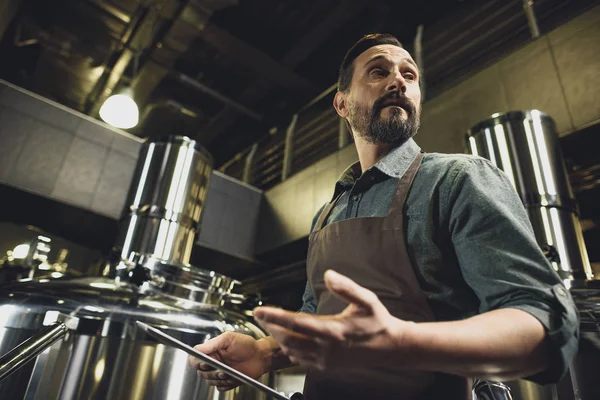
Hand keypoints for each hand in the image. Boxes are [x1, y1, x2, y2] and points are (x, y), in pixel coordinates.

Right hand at [189, 332, 268, 391]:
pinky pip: (219, 388)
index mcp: (211, 351)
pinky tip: (232, 378)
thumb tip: (197, 349)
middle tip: (221, 368)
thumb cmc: (246, 345)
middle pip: (201, 372)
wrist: (260, 356)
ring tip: (228, 372)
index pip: (195, 359)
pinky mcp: (226, 382)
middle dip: (210, 372)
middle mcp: (214, 362)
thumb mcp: (229, 338)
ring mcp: (220, 373)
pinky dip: (224, 385)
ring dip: (218, 379)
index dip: (198, 363)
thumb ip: (213, 343)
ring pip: (209, 381)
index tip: (206, 363)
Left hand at [253, 270, 413, 371]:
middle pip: (288, 339)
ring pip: (292, 350)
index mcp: (334, 331)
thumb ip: (347, 287)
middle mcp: (327, 349)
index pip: (297, 323)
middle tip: (261, 315)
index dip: (275, 317)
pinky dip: (290, 349)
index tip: (258, 311)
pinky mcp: (326, 367)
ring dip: (279, 337)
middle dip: (271, 326)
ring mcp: (325, 360)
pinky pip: (301, 360)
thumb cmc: (377, 321)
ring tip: (270, 324)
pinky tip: (287, 340)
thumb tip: (329, 275)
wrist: (390, 348)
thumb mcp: (367, 299)